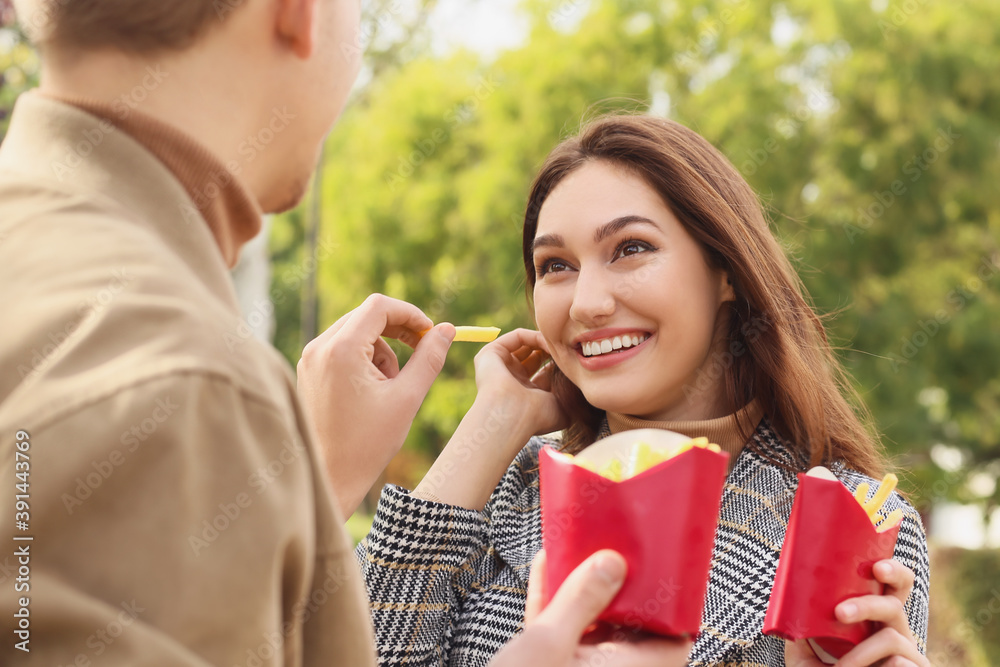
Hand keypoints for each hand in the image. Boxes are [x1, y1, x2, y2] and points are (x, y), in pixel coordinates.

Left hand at [296, 294, 454, 516]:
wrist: (329, 478)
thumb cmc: (367, 444)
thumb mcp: (407, 398)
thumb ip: (429, 358)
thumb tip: (447, 330)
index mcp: (341, 351)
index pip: (379, 306)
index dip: (410, 314)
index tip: (429, 333)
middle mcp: (319, 348)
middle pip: (366, 315)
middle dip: (397, 331)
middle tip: (422, 350)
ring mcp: (310, 359)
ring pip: (356, 332)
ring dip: (382, 350)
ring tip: (392, 387)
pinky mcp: (309, 371)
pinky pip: (342, 349)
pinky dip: (364, 360)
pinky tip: (373, 391)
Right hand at [473, 328, 566, 437]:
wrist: (511, 417)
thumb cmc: (536, 417)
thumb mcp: (560, 405)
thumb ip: (568, 391)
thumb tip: (577, 374)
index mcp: (525, 396)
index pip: (545, 373)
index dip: (560, 364)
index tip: (574, 361)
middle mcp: (511, 380)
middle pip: (535, 356)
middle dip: (552, 351)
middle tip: (567, 349)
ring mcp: (499, 367)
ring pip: (527, 345)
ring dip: (545, 342)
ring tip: (559, 344)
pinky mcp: (490, 354)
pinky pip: (517, 337)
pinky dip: (535, 336)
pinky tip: (548, 341)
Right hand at [489, 550, 692, 666]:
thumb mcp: (547, 641)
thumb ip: (581, 599)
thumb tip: (614, 562)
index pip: (674, 644)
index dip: (673, 608)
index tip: (663, 569)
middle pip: (631, 629)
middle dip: (621, 588)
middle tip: (616, 546)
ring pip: (593, 630)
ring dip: (583, 591)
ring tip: (577, 547)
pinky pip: (563, 636)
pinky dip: (555, 605)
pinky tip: (543, 566)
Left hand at [785, 559, 926, 666]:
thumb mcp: (806, 661)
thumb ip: (800, 637)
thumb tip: (789, 611)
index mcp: (874, 620)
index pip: (892, 586)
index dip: (893, 571)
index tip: (876, 568)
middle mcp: (897, 632)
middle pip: (897, 602)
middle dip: (868, 603)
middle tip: (840, 613)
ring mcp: (911, 656)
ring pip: (890, 637)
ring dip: (859, 655)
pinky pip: (899, 662)